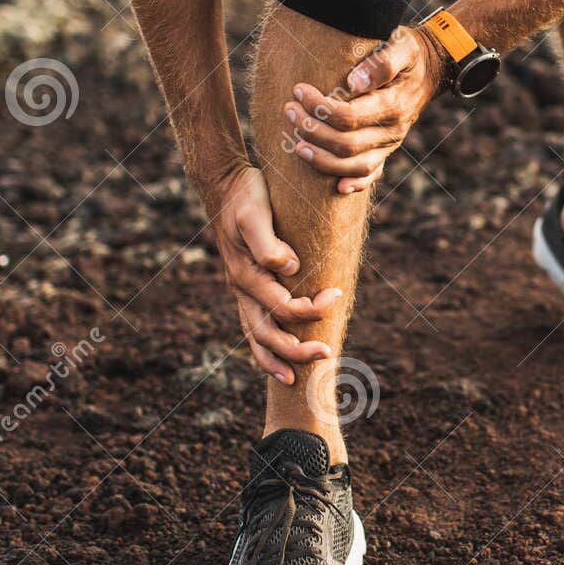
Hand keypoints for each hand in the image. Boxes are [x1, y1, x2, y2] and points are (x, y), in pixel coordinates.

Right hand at [204, 164, 342, 384]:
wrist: (227, 185)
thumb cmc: (246, 196)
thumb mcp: (255, 214)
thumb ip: (268, 244)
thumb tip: (289, 268)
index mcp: (246, 275)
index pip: (282, 306)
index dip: (310, 309)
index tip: (337, 295)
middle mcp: (242, 288)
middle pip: (266, 333)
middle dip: (296, 350)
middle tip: (327, 353)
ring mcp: (243, 291)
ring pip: (255, 336)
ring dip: (276, 358)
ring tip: (295, 378)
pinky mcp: (248, 288)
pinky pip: (253, 326)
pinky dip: (264, 348)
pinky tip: (279, 360)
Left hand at [282, 25, 444, 193]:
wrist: (433, 68)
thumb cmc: (410, 53)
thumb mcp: (402, 46)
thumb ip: (381, 62)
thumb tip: (353, 82)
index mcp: (394, 105)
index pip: (349, 116)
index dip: (320, 108)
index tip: (299, 91)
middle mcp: (392, 130)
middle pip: (346, 144)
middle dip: (313, 131)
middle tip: (288, 111)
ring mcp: (389, 144)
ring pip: (354, 165)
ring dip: (322, 159)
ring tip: (296, 145)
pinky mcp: (386, 150)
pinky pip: (371, 174)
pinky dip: (354, 183)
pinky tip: (337, 188)